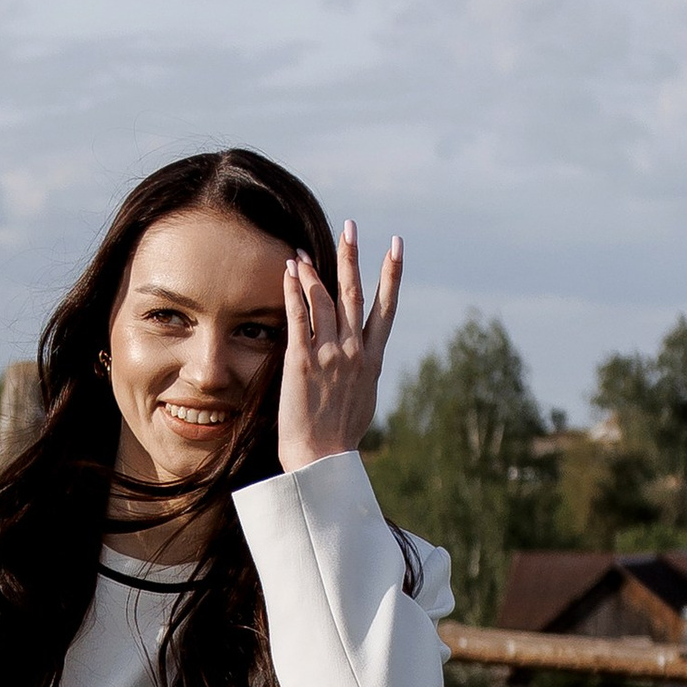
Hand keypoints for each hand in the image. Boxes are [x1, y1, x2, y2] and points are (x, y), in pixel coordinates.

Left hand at [276, 222, 400, 470]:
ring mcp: (329, 355)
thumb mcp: (362, 403)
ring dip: (314, 272)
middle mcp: (354, 352)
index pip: (386, 308)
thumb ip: (362, 377)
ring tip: (304, 250)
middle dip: (353, 257)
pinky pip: (298, 318)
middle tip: (350, 227)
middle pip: (355, 294)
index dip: (392, 274)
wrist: (322, 459)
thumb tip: (364, 369)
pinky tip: (290, 270)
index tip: (396, 246)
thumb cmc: (340, 439)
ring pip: (324, 301)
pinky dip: (294, 292)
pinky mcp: (303, 362)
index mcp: (372, 360)